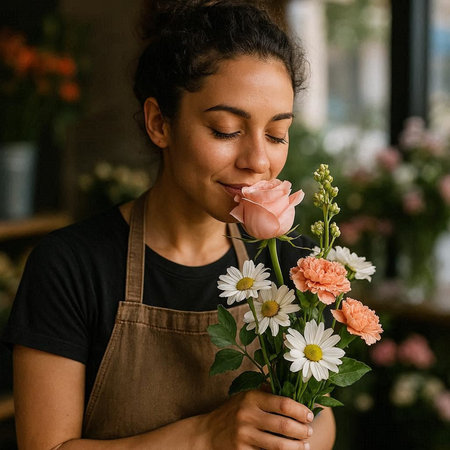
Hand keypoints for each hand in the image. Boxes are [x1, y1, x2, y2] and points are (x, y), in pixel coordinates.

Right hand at [199, 390, 313, 449]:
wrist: (207, 433)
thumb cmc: (232, 412)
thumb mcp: (246, 396)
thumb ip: (267, 393)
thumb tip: (295, 389)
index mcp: (251, 398)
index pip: (283, 403)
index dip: (301, 410)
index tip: (310, 416)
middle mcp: (247, 415)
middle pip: (284, 425)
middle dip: (302, 431)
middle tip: (310, 432)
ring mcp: (244, 435)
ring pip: (279, 445)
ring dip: (297, 447)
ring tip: (305, 446)